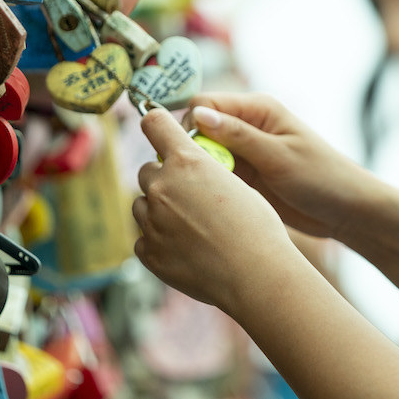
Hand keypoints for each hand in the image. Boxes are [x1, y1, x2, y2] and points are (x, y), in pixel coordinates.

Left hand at [133, 108, 293, 309]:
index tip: (158, 129)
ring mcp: (152, 221)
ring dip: (158, 209)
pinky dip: (158, 240)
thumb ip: (203, 173)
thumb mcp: (234, 183)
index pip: (154, 123)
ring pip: (141, 205)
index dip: (156, 124)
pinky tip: (186, 248)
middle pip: (147, 170)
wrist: (256, 275)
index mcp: (187, 161)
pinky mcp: (149, 253)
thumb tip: (189, 172)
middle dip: (163, 178)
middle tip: (189, 195)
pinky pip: (144, 238)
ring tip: (190, 226)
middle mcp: (162, 186)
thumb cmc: (256, 228)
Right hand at [182, 92, 378, 239]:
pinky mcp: (244, 177)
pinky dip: (209, 186)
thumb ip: (238, 136)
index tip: (187, 154)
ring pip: (204, 155)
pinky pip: (215, 176)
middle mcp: (246, 126)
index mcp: (257, 109)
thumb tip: (197, 115)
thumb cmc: (322, 177)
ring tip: (201, 194)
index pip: (204, 104)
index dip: (189, 125)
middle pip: (199, 130)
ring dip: (199, 171)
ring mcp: (244, 153)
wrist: (346, 211)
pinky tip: (207, 202)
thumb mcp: (279, 156)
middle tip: (193, 179)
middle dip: (191, 152)